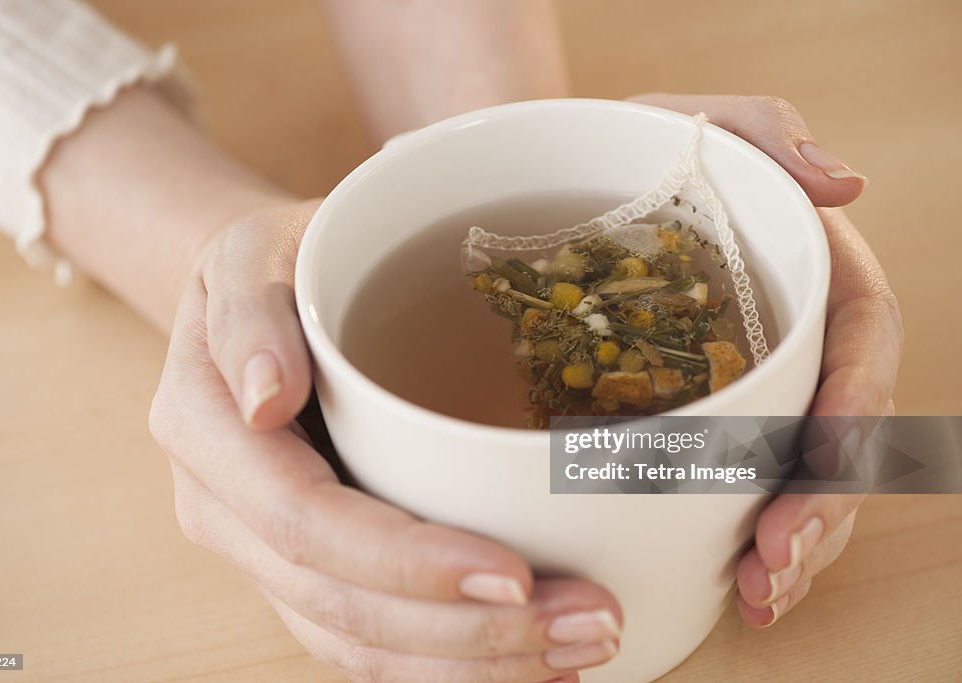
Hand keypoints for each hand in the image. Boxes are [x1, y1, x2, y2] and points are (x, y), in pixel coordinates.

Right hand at [150, 202, 621, 682]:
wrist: (253, 299)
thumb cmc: (269, 265)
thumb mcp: (249, 254)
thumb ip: (246, 315)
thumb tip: (263, 397)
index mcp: (206, 432)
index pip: (306, 522)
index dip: (407, 563)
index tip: (515, 572)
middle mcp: (225, 511)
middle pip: (342, 605)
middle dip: (469, 632)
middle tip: (591, 622)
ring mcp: (263, 550)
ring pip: (357, 644)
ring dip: (472, 664)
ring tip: (582, 646)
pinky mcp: (305, 567)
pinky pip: (367, 640)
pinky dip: (447, 664)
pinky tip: (528, 657)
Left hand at [631, 94, 902, 627]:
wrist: (554, 190)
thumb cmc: (626, 151)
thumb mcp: (686, 123)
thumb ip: (763, 134)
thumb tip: (846, 183)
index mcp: (806, 269)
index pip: (859, 337)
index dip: (856, 403)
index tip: (829, 457)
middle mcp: (790, 337)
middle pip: (839, 430)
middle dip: (820, 503)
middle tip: (774, 559)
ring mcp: (749, 386)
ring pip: (800, 475)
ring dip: (793, 543)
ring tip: (758, 593)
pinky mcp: (697, 421)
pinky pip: (737, 486)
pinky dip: (739, 540)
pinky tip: (732, 588)